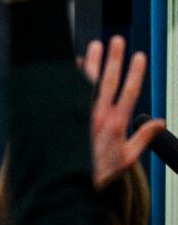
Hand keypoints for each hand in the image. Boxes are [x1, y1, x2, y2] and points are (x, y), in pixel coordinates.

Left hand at [82, 37, 164, 189]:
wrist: (67, 183)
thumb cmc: (98, 172)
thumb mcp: (127, 159)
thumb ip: (143, 138)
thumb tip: (160, 121)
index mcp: (116, 124)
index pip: (129, 92)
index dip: (135, 72)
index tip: (139, 56)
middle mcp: (98, 116)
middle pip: (108, 81)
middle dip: (114, 59)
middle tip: (116, 41)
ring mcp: (79, 114)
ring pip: (86, 82)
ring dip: (91, 62)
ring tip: (95, 45)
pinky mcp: (64, 116)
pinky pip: (67, 92)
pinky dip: (70, 77)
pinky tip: (71, 64)